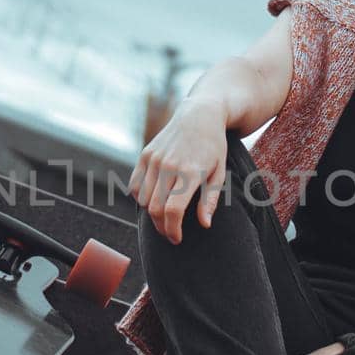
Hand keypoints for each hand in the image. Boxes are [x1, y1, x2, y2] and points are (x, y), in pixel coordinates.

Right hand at [127, 98, 228, 244]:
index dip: (173, 230)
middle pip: (155, 209)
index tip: (177, 239)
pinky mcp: (145, 155)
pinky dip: (141, 198)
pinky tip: (154, 200)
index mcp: (191, 172)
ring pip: (143, 199)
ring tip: (164, 218)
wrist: (199, 115)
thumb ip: (210, 200)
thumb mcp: (219, 173)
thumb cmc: (213, 147)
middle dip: (161, 227)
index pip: (173, 210)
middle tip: (171, 234)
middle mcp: (169, 165)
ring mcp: (154, 159)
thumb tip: (205, 225)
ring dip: (151, 214)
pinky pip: (135, 185)